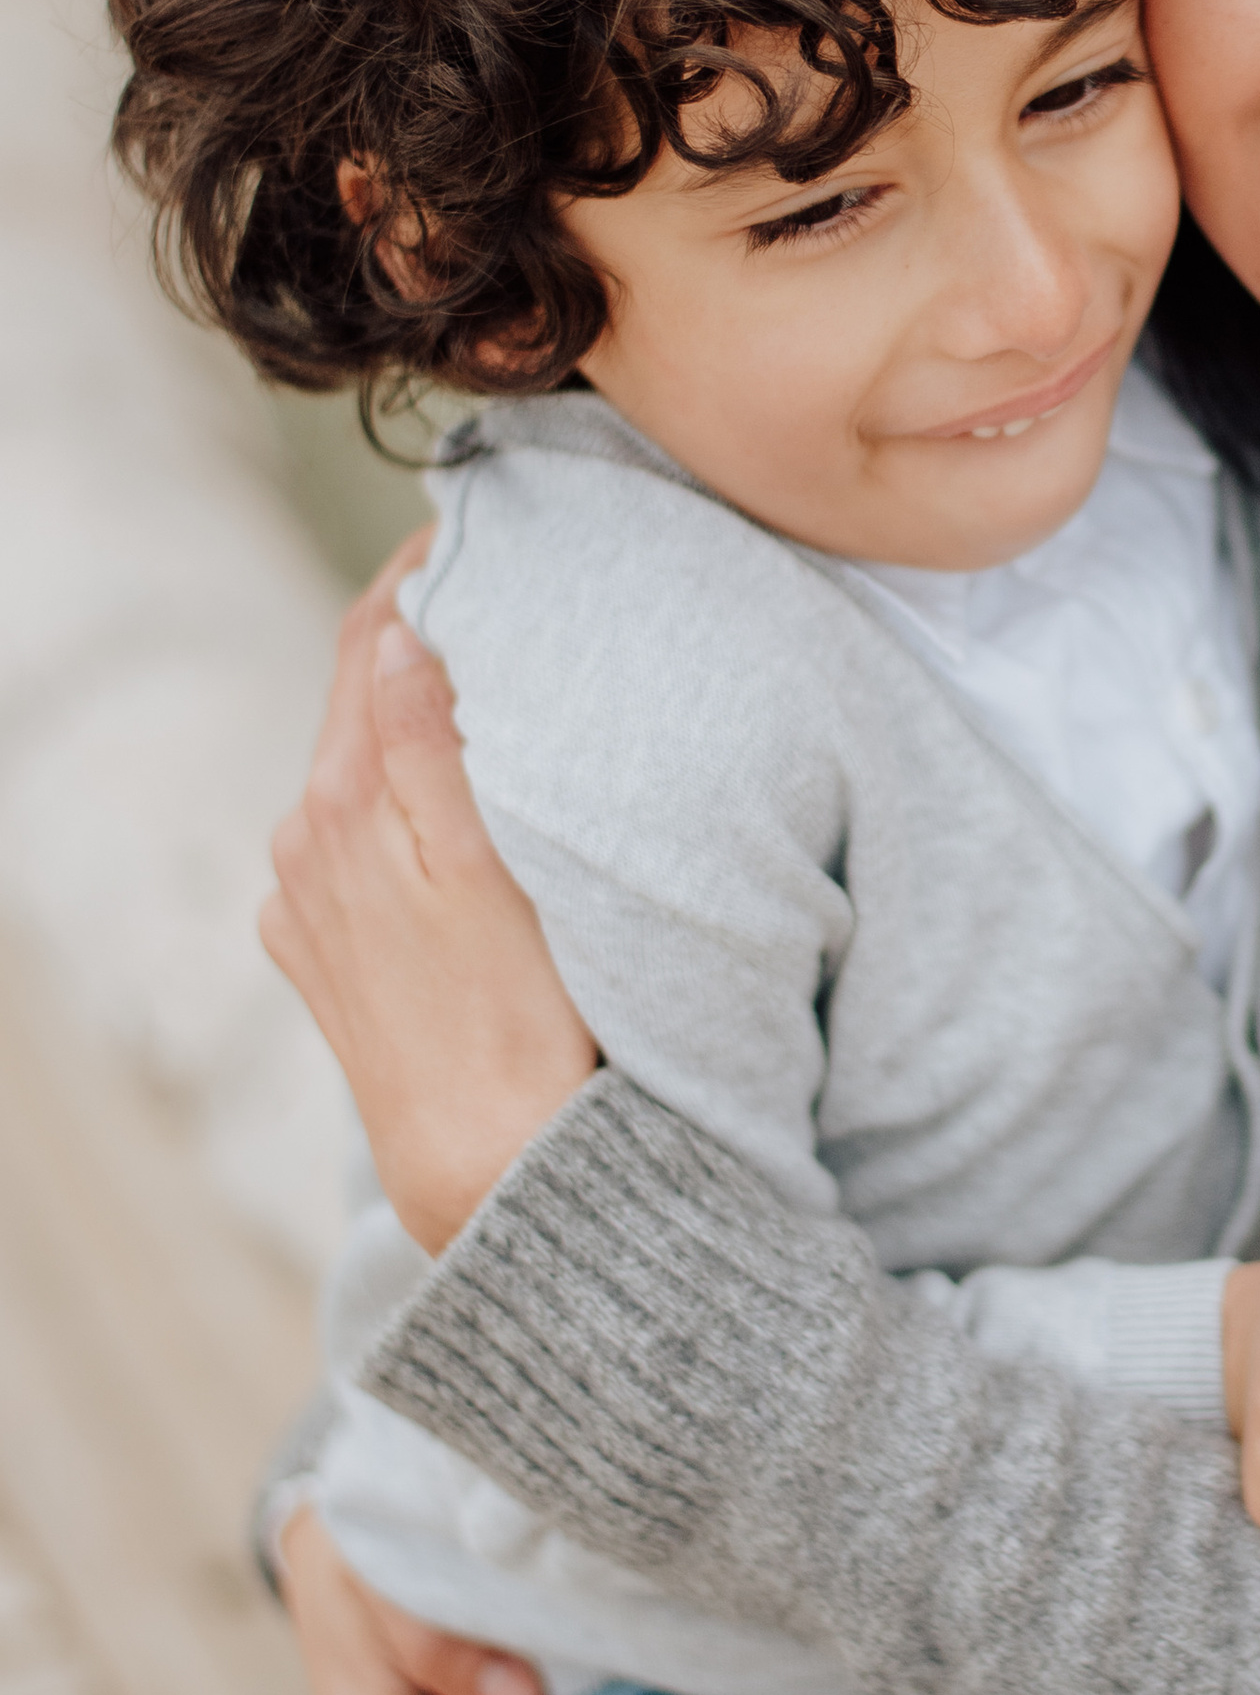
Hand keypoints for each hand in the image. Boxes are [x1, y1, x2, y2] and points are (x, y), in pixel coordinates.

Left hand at [262, 543, 598, 1250]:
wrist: (492, 1171)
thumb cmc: (520, 1020)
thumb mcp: (488, 866)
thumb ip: (427, 745)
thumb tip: (398, 630)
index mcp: (344, 802)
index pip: (367, 639)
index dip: (418, 570)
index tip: (478, 523)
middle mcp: (303, 842)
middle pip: (356, 698)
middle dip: (419, 637)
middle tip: (505, 584)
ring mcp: (305, 902)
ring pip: (359, 770)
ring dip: (410, 722)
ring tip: (495, 688)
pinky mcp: (319, 953)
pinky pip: (357, 844)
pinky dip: (401, 804)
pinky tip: (459, 813)